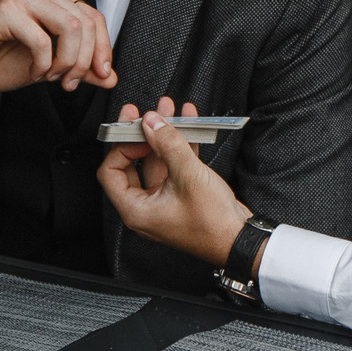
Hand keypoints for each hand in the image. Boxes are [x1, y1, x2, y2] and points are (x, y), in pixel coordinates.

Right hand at [0, 0, 118, 105]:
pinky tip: (34, 72)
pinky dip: (43, 63)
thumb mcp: (48, 69)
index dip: (102, 48)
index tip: (100, 75)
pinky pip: (41, 39)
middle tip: (69, 83)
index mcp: (52, 0)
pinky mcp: (6, 11)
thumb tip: (111, 77)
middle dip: (84, 60)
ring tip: (52, 78)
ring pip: (70, 27)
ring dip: (67, 61)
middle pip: (85, 23)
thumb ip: (79, 70)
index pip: (94, 18)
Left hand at [97, 100, 250, 265]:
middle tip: (146, 113)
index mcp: (136, 209)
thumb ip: (168, 145)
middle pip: (133, 163)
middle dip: (143, 134)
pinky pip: (174, 166)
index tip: (138, 132)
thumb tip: (152, 122)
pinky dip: (180, 146)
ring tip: (170, 110)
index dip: (121, 148)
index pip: (110, 172)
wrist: (241, 240)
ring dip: (164, 135)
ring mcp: (164, 200)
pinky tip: (189, 123)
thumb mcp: (188, 176)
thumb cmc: (213, 223)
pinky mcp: (181, 195)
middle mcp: (145, 206)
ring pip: (157, 161)